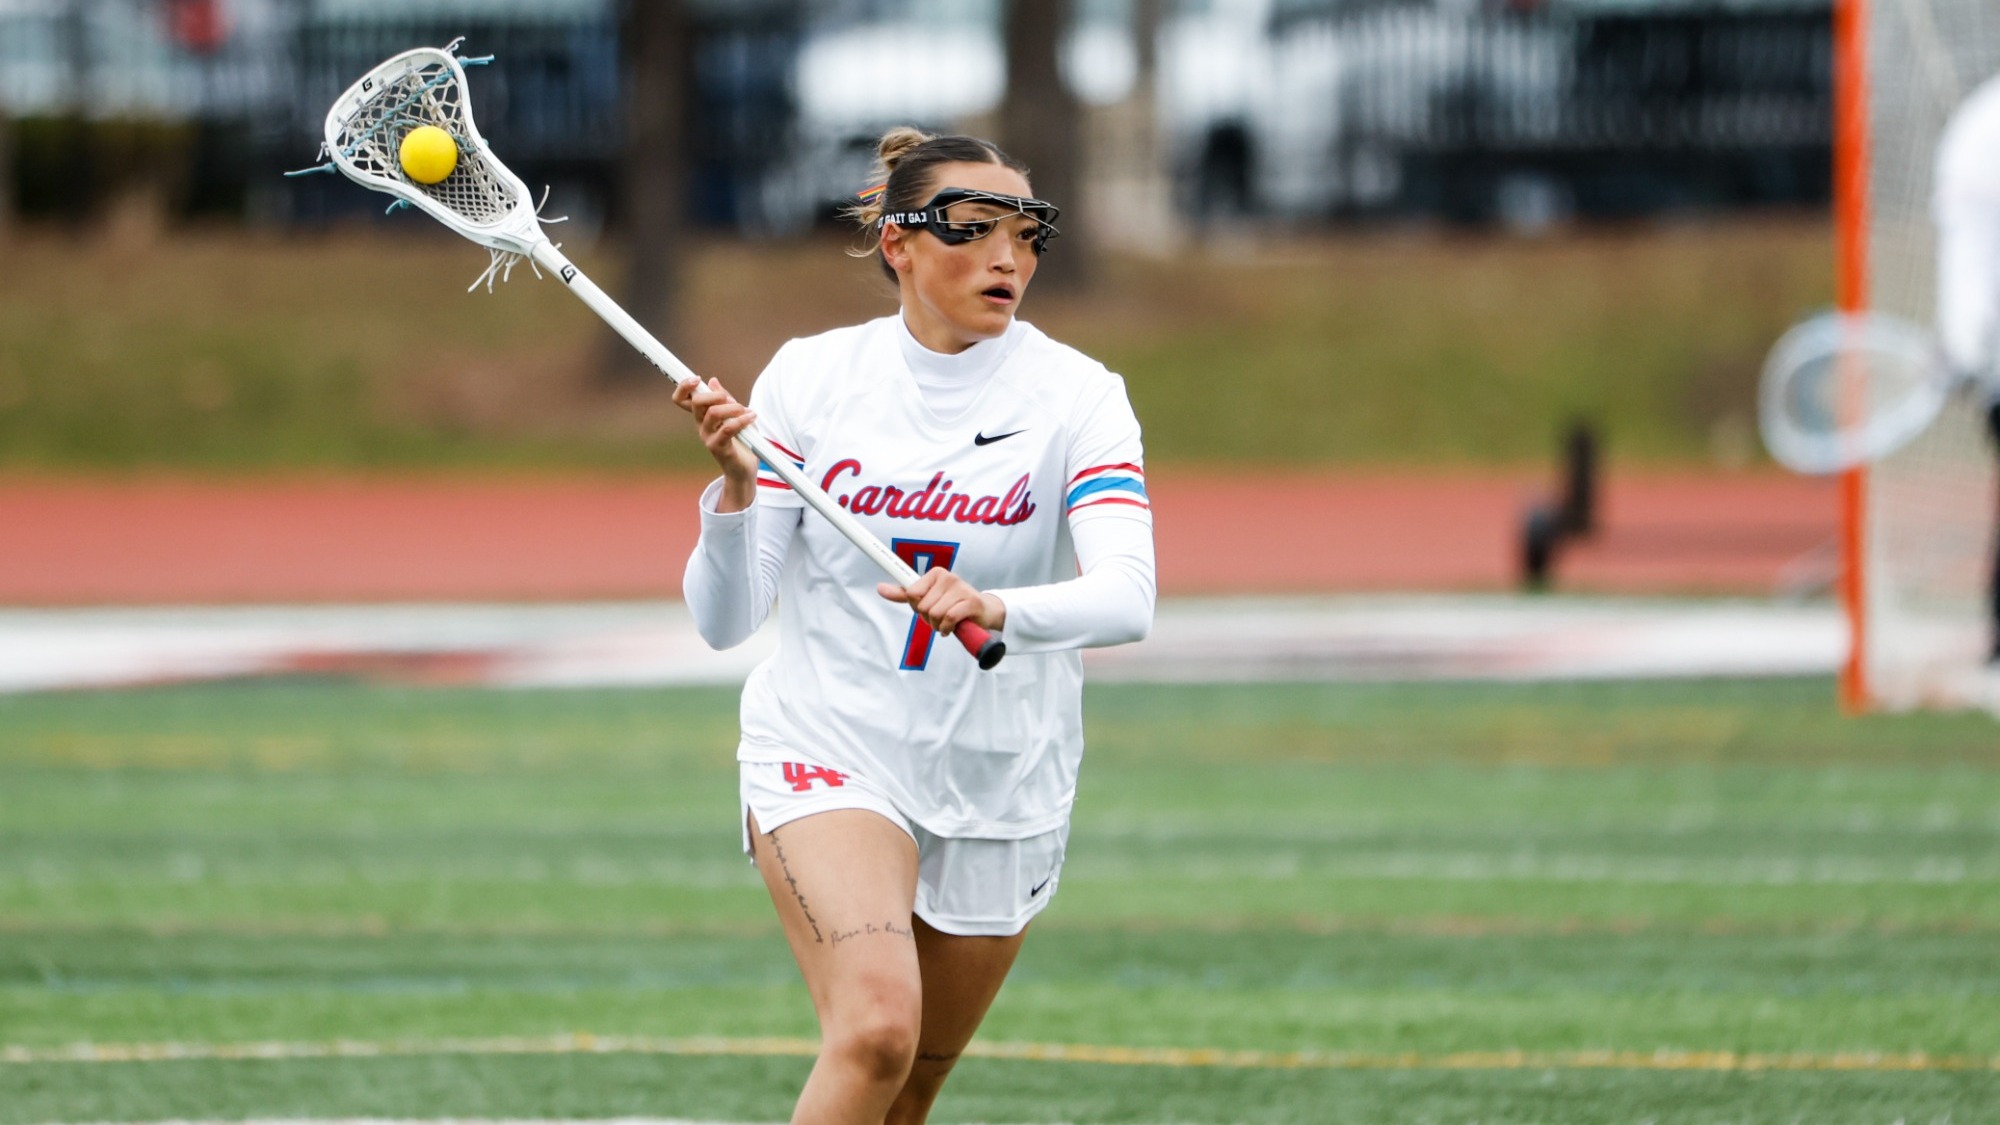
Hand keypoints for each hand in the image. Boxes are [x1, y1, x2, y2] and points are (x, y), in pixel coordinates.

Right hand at [673, 377, 759, 510]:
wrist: (745, 469)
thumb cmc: (742, 441)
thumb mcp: (736, 414)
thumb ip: (725, 399)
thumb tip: (713, 381)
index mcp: (702, 417)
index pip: (682, 400)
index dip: (684, 387)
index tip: (697, 379)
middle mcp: (701, 426)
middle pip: (696, 402)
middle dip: (714, 395)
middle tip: (729, 398)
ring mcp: (707, 437)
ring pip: (713, 413)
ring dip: (733, 407)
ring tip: (746, 411)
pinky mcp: (718, 447)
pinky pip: (728, 428)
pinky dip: (742, 420)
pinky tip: (751, 417)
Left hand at [878, 568, 1005, 637]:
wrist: (984, 612)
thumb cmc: (952, 604)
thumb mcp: (927, 597)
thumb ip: (904, 593)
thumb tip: (880, 588)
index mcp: (935, 573)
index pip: (911, 593)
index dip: (916, 607)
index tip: (925, 608)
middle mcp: (948, 577)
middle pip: (922, 607)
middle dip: (928, 619)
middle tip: (939, 618)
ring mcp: (961, 588)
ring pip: (934, 614)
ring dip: (938, 626)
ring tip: (947, 623)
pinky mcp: (971, 602)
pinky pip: (948, 619)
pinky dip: (947, 628)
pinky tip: (952, 627)